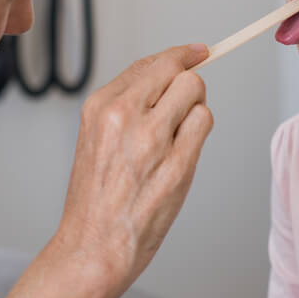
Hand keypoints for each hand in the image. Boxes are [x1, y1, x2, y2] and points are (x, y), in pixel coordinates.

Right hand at [55, 44, 212, 294]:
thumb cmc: (96, 198)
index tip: (197, 52)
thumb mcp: (95, 138)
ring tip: (177, 137)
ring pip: (195, 90)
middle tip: (184, 106)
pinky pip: (204, 121)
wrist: (94, 245)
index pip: (150, 63)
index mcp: (100, 106)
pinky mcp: (177, 163)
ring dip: (194, 108)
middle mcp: (124, 115)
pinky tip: (183, 150)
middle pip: (177, 70)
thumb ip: (126, 105)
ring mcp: (152, 138)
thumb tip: (166, 74)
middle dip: (188, 82)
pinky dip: (201, 129)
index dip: (178, 56)